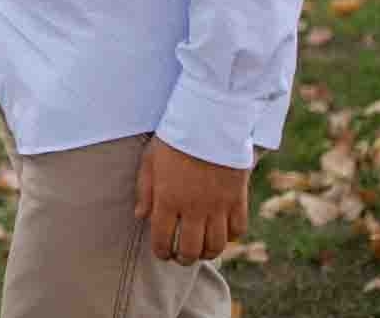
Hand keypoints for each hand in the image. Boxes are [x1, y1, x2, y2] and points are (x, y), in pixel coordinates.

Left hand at [134, 137, 249, 264]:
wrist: (210, 121)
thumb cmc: (175, 138)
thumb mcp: (150, 160)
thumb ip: (145, 191)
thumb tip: (141, 216)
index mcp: (168, 200)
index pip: (163, 240)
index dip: (162, 252)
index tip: (163, 253)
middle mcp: (193, 208)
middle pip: (191, 250)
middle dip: (184, 259)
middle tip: (182, 256)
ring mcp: (218, 205)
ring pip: (216, 245)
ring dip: (208, 252)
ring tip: (202, 250)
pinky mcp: (238, 199)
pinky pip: (238, 229)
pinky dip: (231, 236)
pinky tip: (223, 233)